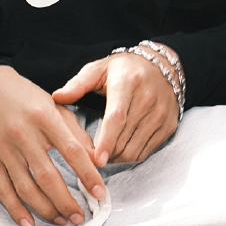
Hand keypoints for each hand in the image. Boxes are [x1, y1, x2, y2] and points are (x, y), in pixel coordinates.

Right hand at [0, 65, 107, 225]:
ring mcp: (4, 149)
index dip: (87, 174)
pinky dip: (16, 210)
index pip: (72, 151)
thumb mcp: (55, 105)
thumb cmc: (26, 97)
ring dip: (46, 210)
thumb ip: (76, 131)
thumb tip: (95, 158)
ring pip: (26, 188)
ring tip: (62, 221)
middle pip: (48, 176)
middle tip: (80, 217)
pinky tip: (30, 223)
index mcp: (45, 117)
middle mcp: (23, 135)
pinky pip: (3, 191)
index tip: (99, 192)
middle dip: (66, 201)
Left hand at [52, 49, 180, 167]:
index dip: (106, 140)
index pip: (117, 117)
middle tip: (91, 156)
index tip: (96, 159)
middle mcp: (148, 98)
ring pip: (135, 149)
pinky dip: (131, 156)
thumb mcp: (99, 69)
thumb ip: (77, 84)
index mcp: (128, 82)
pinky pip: (146, 152)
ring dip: (116, 158)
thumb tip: (57, 97)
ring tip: (105, 153)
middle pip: (124, 138)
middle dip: (106, 153)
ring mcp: (161, 113)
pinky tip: (120, 149)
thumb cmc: (124, 69)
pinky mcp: (168, 125)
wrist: (162, 66)